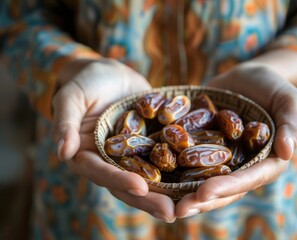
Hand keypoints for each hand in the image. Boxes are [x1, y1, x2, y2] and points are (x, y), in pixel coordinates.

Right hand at [52, 59, 175, 222]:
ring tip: (189, 203)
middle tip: (172, 213)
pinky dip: (180, 168)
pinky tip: (198, 177)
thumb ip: (65, 123)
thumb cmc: (85, 82)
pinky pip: (165, 157)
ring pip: (150, 176)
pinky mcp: (151, 144)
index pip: (102, 173)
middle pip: (129, 184)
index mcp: (88, 156)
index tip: (140, 187)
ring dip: (168, 192)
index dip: (119, 180)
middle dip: (150, 199)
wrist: (110, 73)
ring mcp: (133, 155)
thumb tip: (63, 152)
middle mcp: (111, 161)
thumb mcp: (71, 98)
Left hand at [176, 62, 296, 217]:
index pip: (248, 179)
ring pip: (202, 179)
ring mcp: (221, 158)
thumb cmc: (274, 87)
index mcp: (265, 162)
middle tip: (178, 209)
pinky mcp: (204, 146)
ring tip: (161, 201)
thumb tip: (287, 151)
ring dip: (183, 191)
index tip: (204, 193)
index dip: (227, 188)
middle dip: (200, 199)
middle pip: (222, 188)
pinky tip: (152, 171)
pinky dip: (172, 166)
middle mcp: (241, 165)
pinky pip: (189, 157)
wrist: (248, 76)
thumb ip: (291, 123)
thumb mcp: (287, 99)